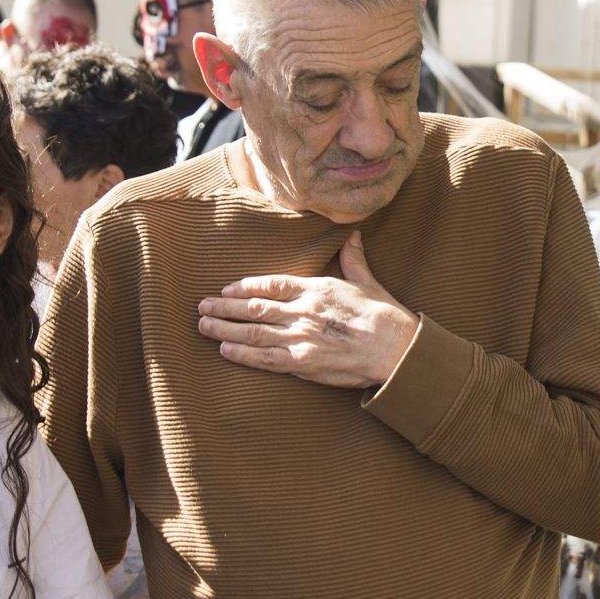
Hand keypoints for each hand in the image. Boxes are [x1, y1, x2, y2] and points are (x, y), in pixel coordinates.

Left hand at [196, 231, 420, 388]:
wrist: (396, 349)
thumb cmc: (385, 316)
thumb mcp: (368, 281)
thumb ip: (353, 259)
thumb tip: (352, 236)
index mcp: (316, 289)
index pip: (271, 284)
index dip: (244, 287)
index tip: (226, 288)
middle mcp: (303, 311)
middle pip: (254, 307)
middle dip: (224, 307)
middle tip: (202, 307)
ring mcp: (301, 337)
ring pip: (253, 331)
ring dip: (225, 328)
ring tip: (204, 326)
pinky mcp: (304, 362)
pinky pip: (265, 358)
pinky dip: (243, 354)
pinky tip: (226, 349)